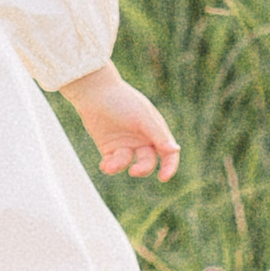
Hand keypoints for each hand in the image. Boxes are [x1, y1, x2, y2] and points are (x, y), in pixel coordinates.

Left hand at [59, 64, 179, 178]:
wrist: (94, 92)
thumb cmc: (122, 101)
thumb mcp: (143, 117)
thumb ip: (158, 134)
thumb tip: (175, 150)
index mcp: (154, 131)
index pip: (168, 153)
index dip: (169, 167)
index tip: (163, 177)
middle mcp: (142, 140)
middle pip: (147, 163)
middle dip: (142, 169)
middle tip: (134, 171)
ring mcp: (125, 145)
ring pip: (128, 164)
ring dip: (120, 165)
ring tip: (109, 164)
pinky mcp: (109, 148)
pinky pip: (113, 164)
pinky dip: (109, 167)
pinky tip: (104, 164)